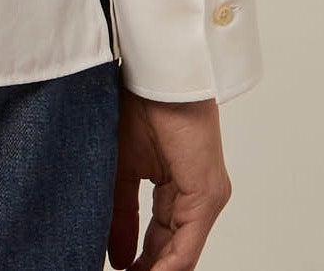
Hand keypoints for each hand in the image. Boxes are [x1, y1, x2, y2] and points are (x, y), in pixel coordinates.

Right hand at [106, 90, 232, 269]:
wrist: (154, 72)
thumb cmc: (138, 103)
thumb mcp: (121, 169)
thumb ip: (121, 215)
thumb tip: (117, 257)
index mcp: (176, 186)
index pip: (160, 236)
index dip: (139, 260)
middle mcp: (196, 196)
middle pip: (171, 248)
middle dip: (148, 269)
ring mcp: (206, 197)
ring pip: (181, 251)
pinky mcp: (207, 195)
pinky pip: (187, 243)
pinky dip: (167, 264)